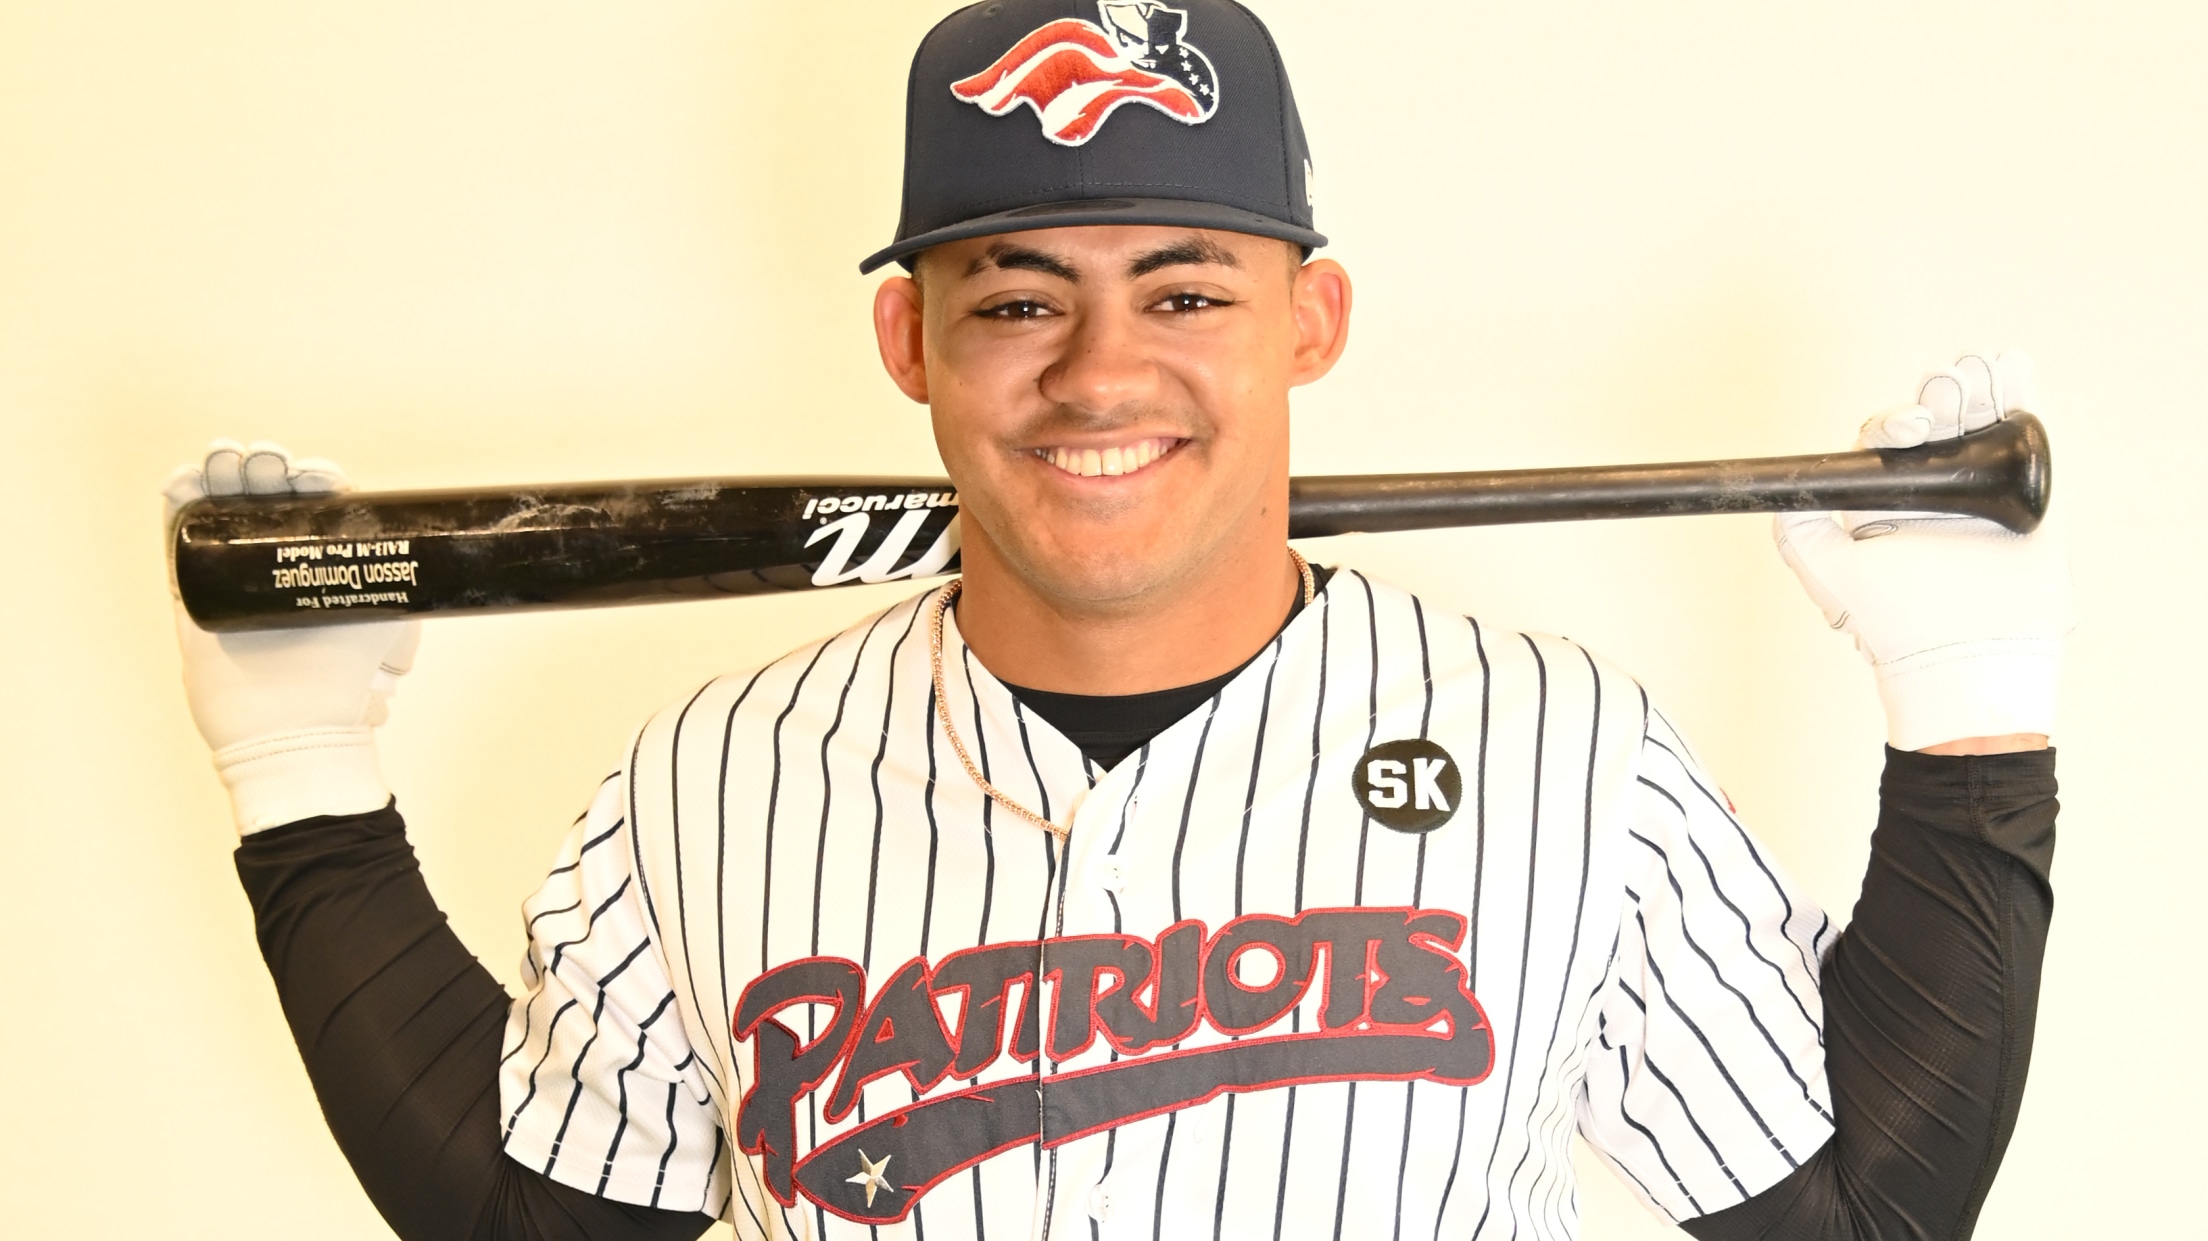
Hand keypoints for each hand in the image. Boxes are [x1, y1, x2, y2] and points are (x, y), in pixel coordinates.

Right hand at [167, 441, 421, 833]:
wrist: (293, 722)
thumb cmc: (344, 675)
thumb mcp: (389, 619)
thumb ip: (416, 583)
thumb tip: (463, 552)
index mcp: (320, 559)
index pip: (312, 505)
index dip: (312, 482)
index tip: (318, 474)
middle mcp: (275, 559)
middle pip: (264, 498)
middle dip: (266, 471)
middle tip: (272, 463)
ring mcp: (231, 571)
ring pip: (222, 509)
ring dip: (222, 476)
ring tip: (229, 456)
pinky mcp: (194, 589)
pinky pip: (180, 539)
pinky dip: (180, 503)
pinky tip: (186, 477)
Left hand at [1774, 351, 2073, 751]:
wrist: (1969, 657)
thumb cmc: (1897, 626)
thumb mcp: (1832, 576)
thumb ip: (1802, 534)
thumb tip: (1781, 494)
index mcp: (1886, 499)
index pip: (1888, 441)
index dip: (1896, 424)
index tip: (1910, 427)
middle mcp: (1933, 490)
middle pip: (1936, 422)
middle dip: (1941, 395)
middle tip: (1947, 388)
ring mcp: (1982, 489)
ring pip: (1977, 420)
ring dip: (1977, 388)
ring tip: (1976, 373)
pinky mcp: (2026, 494)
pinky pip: (2024, 437)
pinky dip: (2022, 396)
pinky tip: (2014, 365)